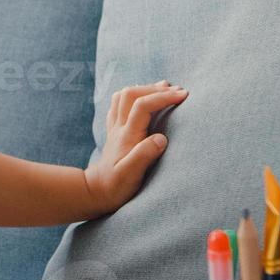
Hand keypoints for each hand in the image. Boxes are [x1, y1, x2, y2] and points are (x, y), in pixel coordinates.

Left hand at [83, 81, 186, 215]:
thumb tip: (161, 138)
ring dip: (144, 88)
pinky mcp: (114, 131)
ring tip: (164, 87)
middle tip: (178, 91)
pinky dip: (133, 95)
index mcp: (127, 136)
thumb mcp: (130, 175)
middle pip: (132, 94)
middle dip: (155, 89)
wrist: (96, 192)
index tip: (183, 96)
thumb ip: (144, 155)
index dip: (163, 97)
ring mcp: (115, 128)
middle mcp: (119, 127)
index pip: (143, 106)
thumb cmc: (115, 187)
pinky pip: (119, 104)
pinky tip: (143, 96)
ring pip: (123, 96)